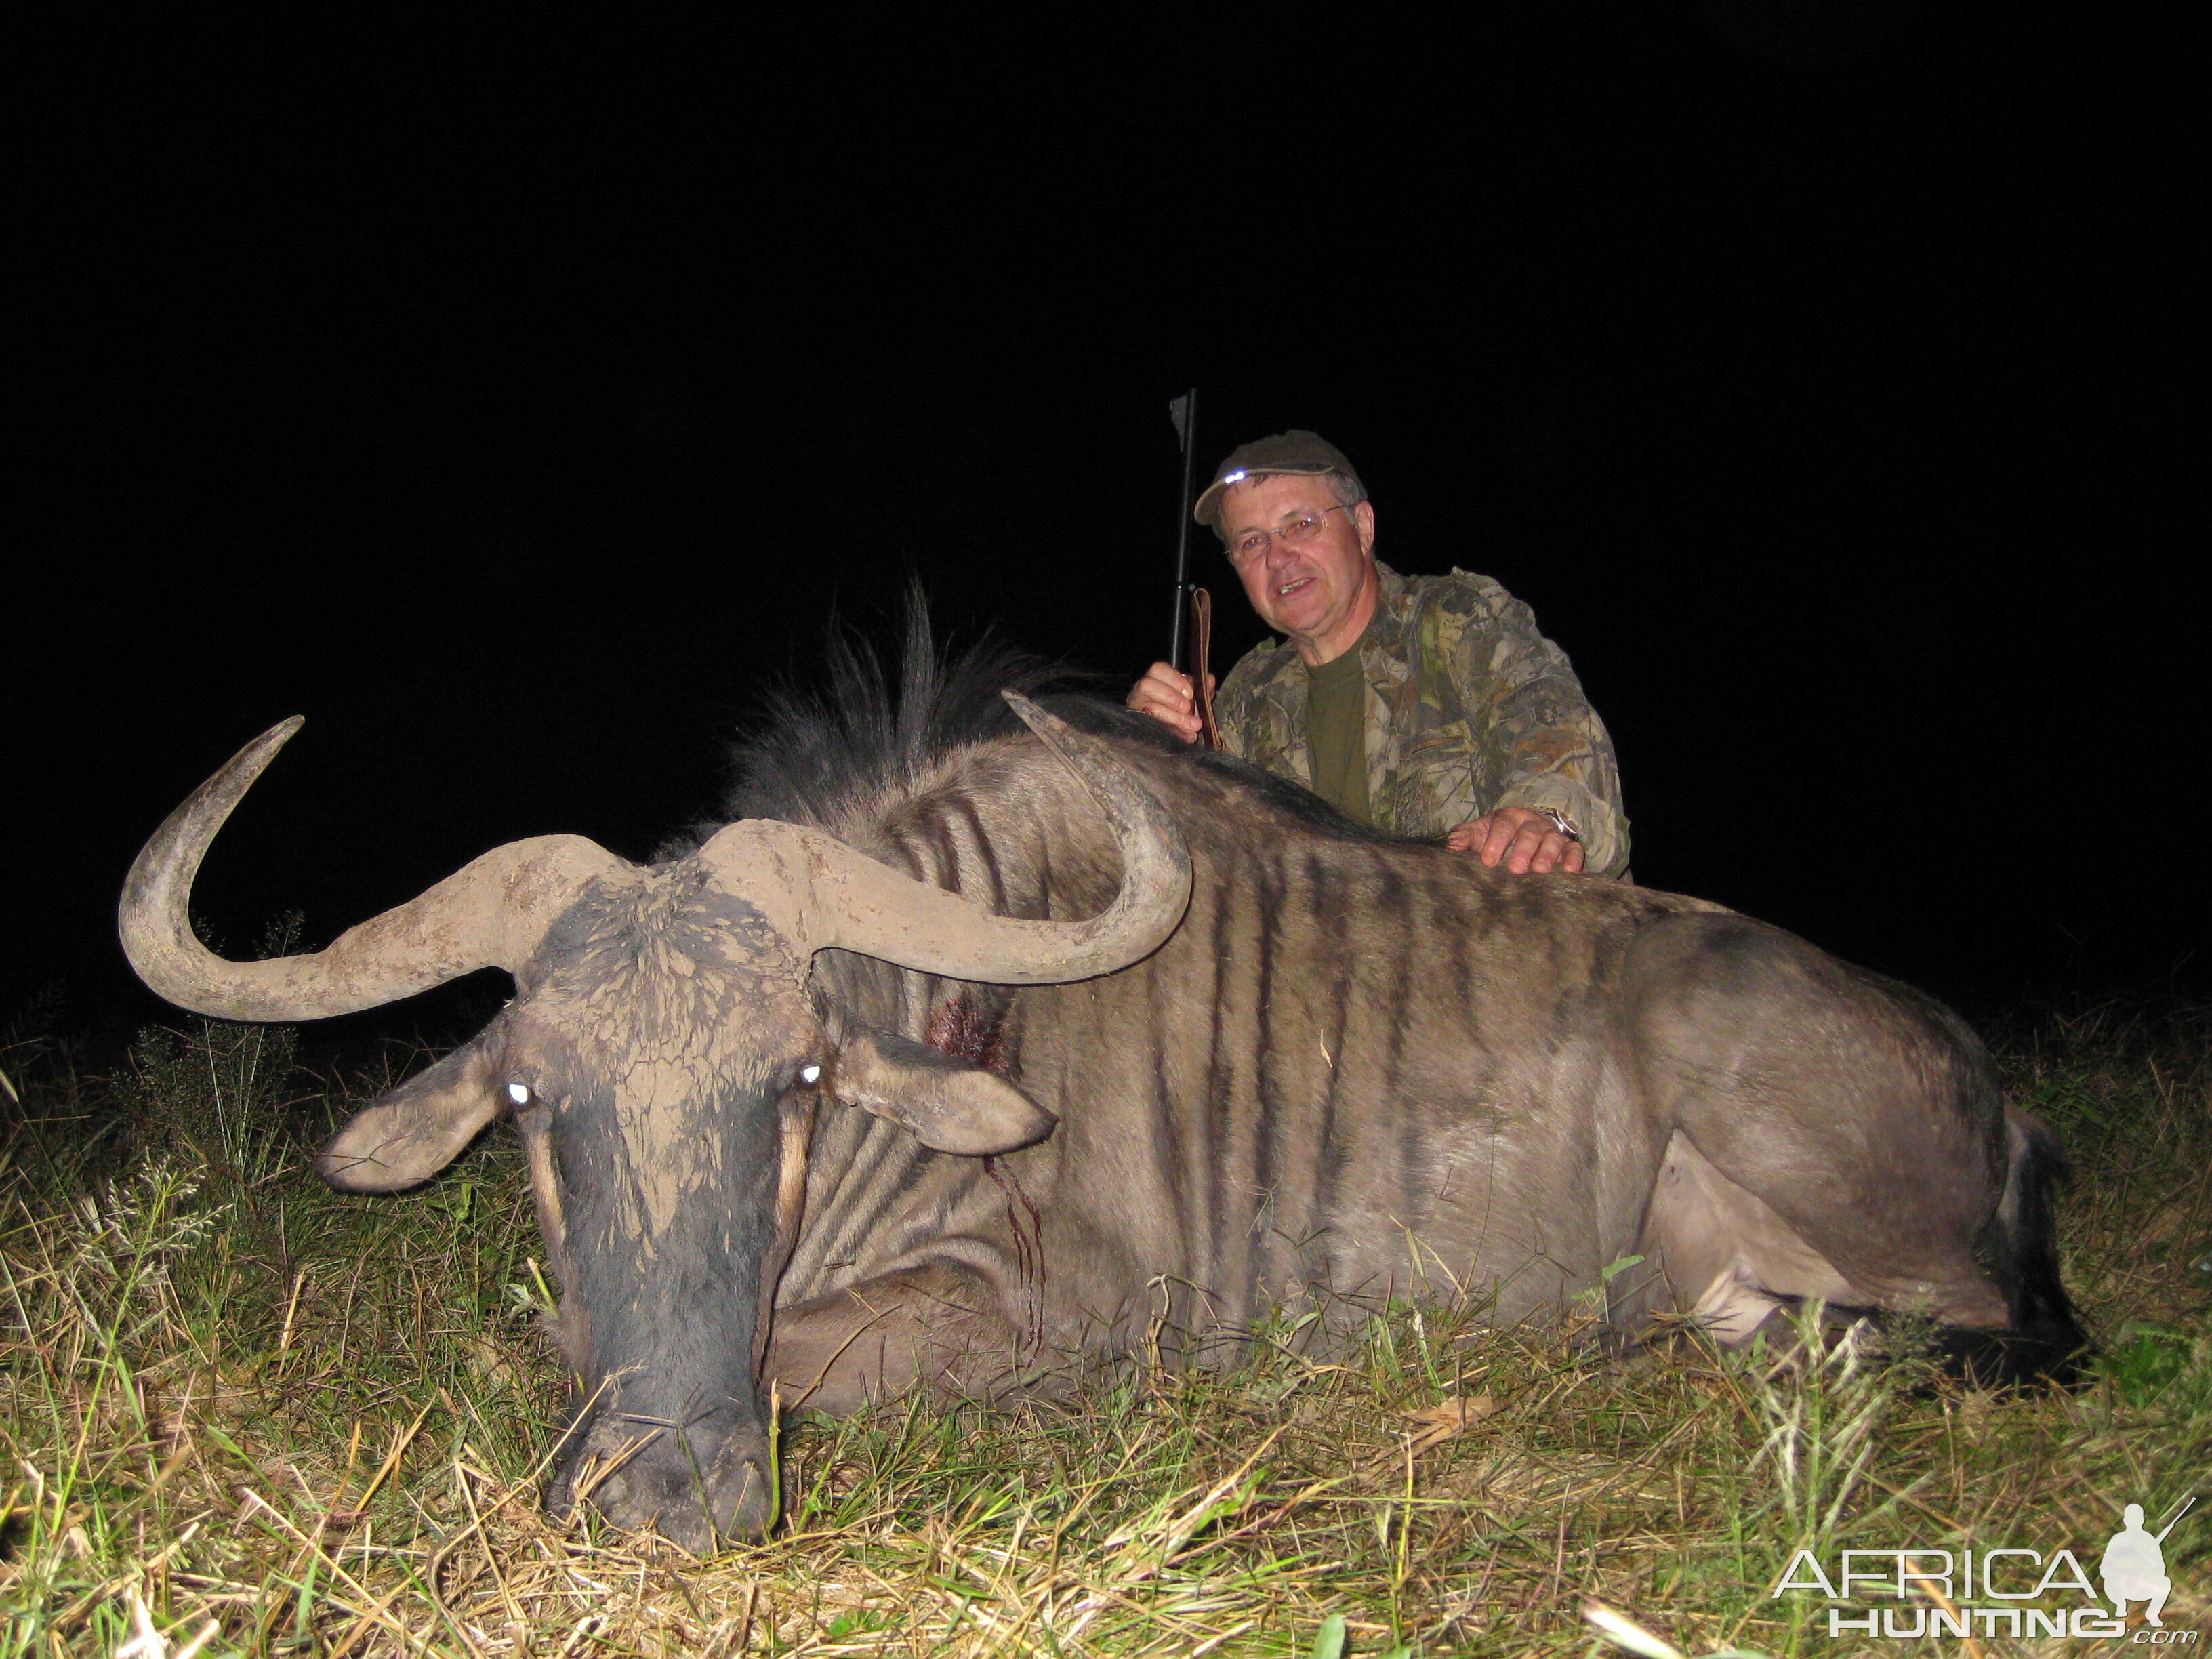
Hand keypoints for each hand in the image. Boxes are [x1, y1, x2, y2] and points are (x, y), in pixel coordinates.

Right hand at [1126, 662, 1214, 744]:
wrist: (1173, 730)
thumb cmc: (1182, 707)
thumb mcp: (1194, 697)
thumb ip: (1202, 688)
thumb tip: (1210, 680)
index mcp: (1156, 678)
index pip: (1158, 669)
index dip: (1174, 680)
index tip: (1189, 693)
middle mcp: (1143, 691)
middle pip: (1147, 685)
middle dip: (1171, 697)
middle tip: (1188, 709)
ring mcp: (1138, 708)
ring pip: (1150, 708)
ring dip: (1173, 717)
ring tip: (1193, 725)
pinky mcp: (1142, 726)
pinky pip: (1154, 730)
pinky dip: (1174, 733)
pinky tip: (1187, 736)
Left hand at [1446, 808, 1586, 874]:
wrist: (1525, 833)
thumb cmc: (1497, 837)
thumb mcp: (1480, 833)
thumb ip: (1465, 837)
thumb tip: (1452, 845)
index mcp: (1509, 817)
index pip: (1503, 824)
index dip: (1496, 840)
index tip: (1488, 860)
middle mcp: (1532, 823)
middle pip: (1529, 832)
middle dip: (1523, 849)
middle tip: (1516, 868)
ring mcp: (1552, 834)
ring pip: (1553, 840)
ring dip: (1547, 855)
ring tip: (1541, 871)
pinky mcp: (1568, 847)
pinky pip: (1574, 850)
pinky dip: (1573, 859)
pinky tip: (1570, 872)